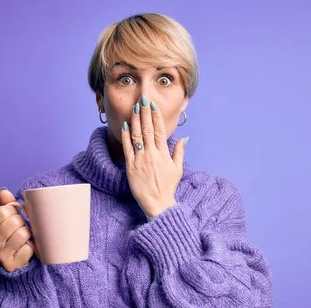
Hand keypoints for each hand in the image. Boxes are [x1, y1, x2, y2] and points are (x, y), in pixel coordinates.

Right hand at [0, 188, 35, 271]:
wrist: (12, 266)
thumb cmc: (11, 239)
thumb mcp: (5, 223)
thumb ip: (5, 206)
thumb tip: (4, 191)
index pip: (2, 211)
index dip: (14, 211)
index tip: (16, 216)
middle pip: (14, 221)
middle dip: (23, 223)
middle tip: (23, 229)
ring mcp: (0, 255)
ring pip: (22, 234)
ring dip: (29, 235)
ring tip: (26, 239)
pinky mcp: (11, 265)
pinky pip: (28, 248)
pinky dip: (32, 248)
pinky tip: (28, 249)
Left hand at [120, 96, 187, 219]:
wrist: (157, 203)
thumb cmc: (168, 187)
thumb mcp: (177, 169)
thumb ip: (179, 152)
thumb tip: (184, 138)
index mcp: (163, 154)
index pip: (160, 130)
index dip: (156, 116)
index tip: (153, 106)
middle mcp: (152, 154)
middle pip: (148, 129)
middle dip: (145, 113)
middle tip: (142, 100)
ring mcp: (140, 160)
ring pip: (137, 136)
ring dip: (135, 120)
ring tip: (134, 108)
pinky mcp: (130, 167)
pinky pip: (127, 148)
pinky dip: (126, 135)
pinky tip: (125, 125)